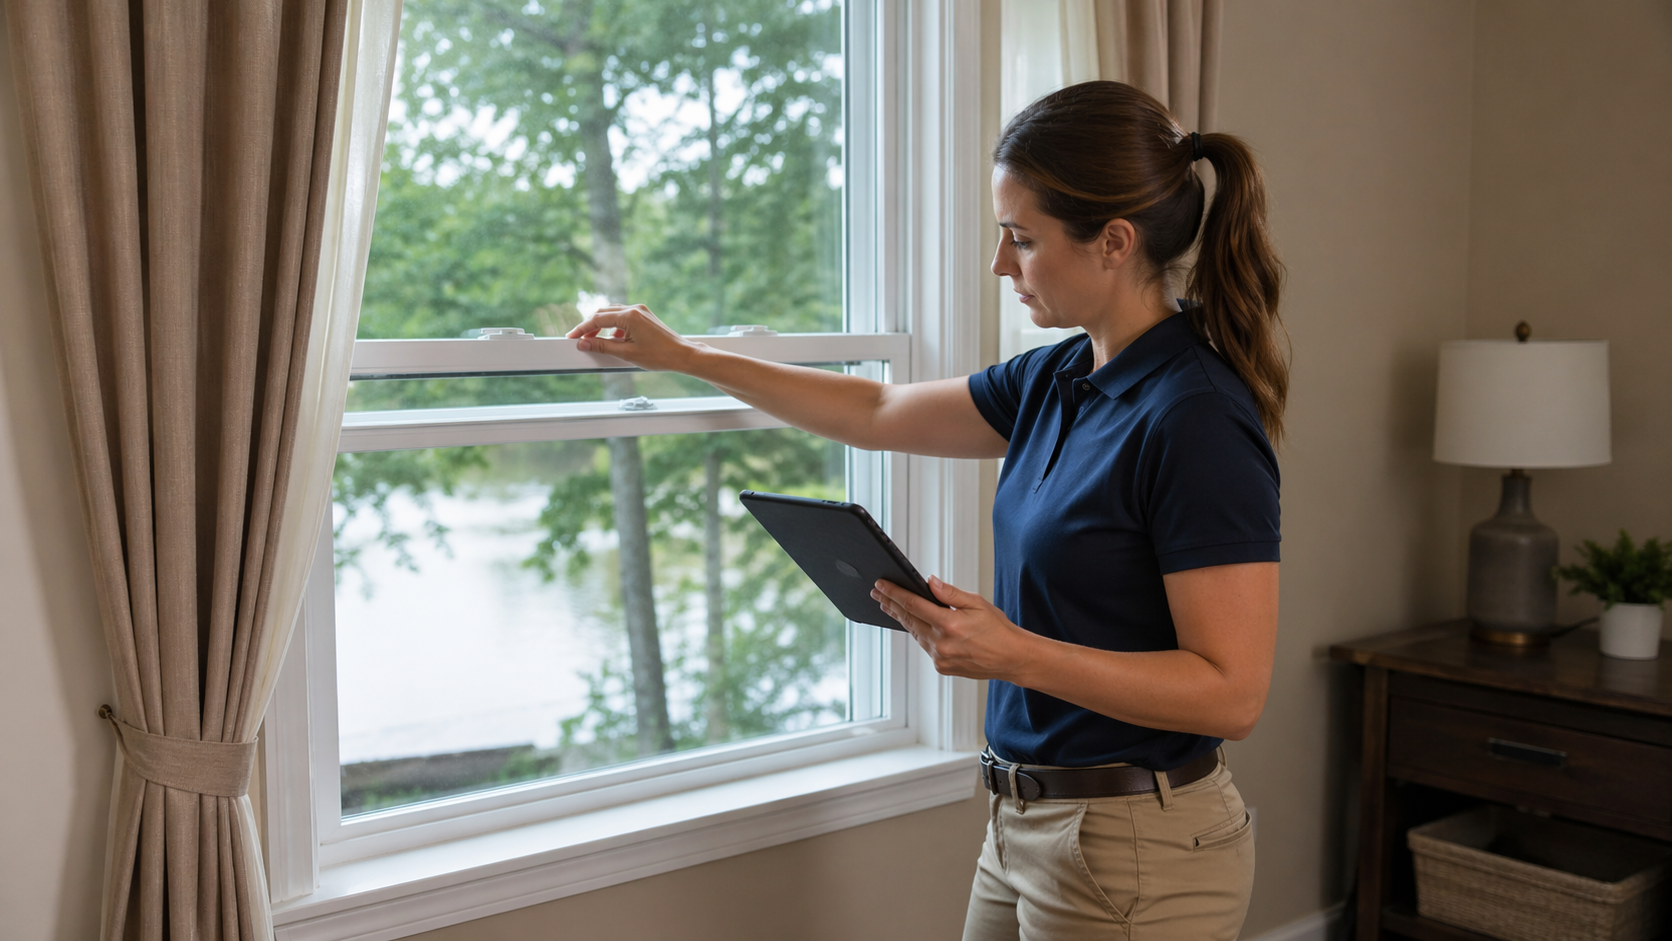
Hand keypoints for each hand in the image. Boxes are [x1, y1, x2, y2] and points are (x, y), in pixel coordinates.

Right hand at [566, 304, 705, 371]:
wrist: (682, 355)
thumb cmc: (659, 356)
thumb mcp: (626, 353)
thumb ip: (602, 347)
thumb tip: (583, 344)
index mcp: (630, 316)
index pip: (598, 319)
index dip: (582, 329)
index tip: (572, 337)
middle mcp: (635, 309)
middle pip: (604, 313)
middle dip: (590, 326)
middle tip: (579, 340)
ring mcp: (641, 311)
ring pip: (613, 314)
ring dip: (601, 326)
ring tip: (593, 341)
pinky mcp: (645, 316)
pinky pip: (623, 317)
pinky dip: (614, 327)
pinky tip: (612, 340)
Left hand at [871, 576, 1035, 680]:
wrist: (1011, 658)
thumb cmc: (998, 630)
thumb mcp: (977, 603)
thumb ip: (950, 593)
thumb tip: (929, 582)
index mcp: (949, 624)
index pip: (913, 604)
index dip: (894, 593)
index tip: (881, 585)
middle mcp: (941, 643)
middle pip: (908, 619)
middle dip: (890, 604)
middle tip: (877, 593)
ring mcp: (940, 658)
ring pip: (915, 633)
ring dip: (902, 619)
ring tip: (890, 606)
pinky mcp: (942, 667)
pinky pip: (925, 646)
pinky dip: (919, 633)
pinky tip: (915, 624)